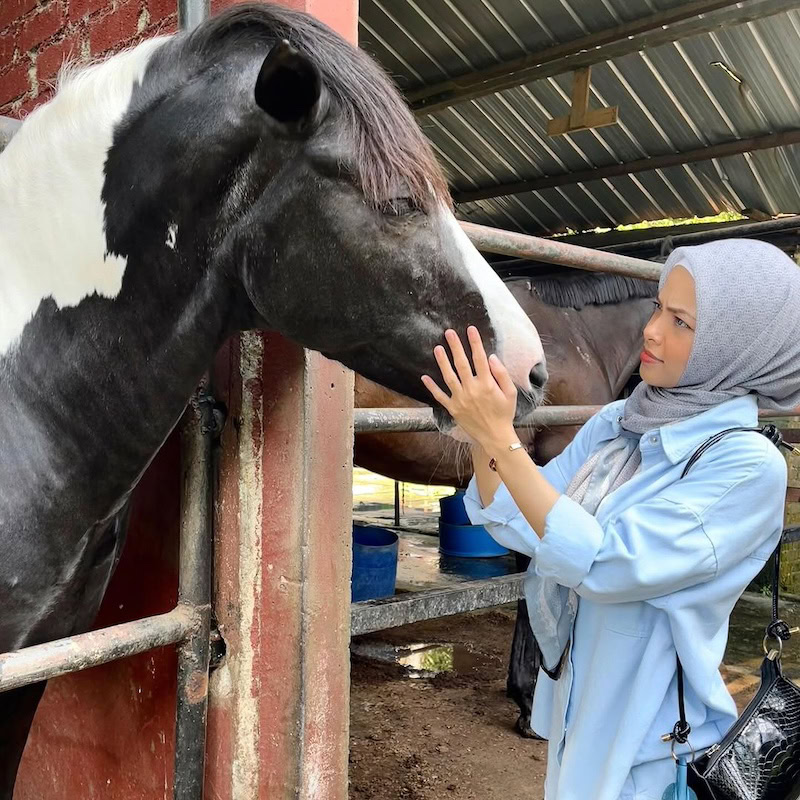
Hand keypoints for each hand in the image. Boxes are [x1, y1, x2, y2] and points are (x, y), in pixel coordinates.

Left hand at [421, 326, 517, 449]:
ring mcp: (460, 399)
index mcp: (487, 384)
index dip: (475, 343)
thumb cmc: (504, 413)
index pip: (479, 359)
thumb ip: (501, 374)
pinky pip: (440, 396)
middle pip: (461, 364)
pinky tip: (424, 377)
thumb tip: (491, 357)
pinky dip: (432, 387)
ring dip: (442, 362)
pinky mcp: (453, 409)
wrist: (495, 436)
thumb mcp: (510, 393)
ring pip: (448, 377)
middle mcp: (472, 390)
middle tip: (449, 332)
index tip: (470, 329)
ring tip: (437, 348)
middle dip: (455, 346)